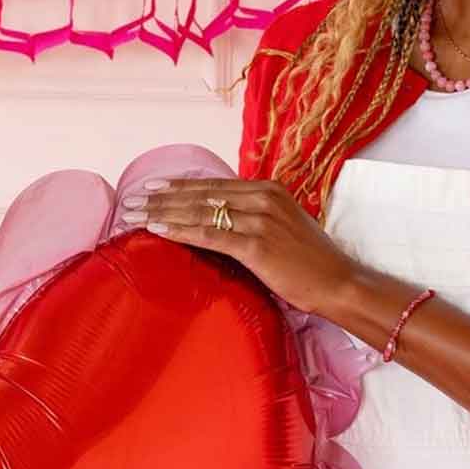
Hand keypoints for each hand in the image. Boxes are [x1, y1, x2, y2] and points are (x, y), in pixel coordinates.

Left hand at [120, 178, 356, 316]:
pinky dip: (181, 230)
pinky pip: (210, 234)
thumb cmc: (312, 263)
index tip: (151, 187)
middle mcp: (263, 198)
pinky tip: (158, 229)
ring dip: (163, 212)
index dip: (179, 186)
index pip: (214, 185)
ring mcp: (260, 219)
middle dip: (162, 197)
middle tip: (130, 200)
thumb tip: (223, 222)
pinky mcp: (257, 244)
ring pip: (201, 211)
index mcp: (269, 190)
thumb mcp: (283, 229)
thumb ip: (254, 219)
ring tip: (135, 214)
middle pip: (202, 194)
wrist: (339, 283)